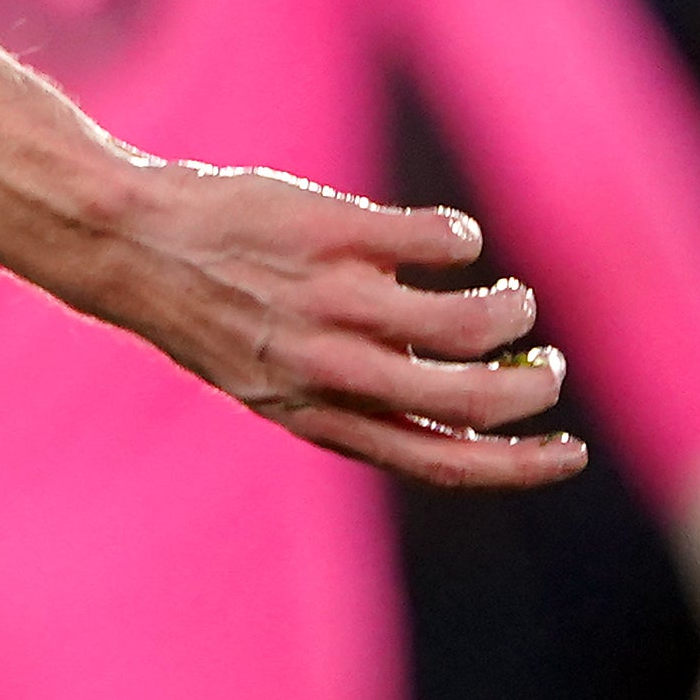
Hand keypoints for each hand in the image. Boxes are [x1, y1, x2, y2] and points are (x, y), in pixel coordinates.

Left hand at [102, 159, 587, 489]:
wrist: (127, 240)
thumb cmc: (208, 306)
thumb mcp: (267, 376)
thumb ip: (348, 396)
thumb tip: (452, 397)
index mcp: (317, 413)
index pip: (439, 460)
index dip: (519, 465)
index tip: (571, 453)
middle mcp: (329, 367)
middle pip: (472, 400)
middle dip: (533, 390)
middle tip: (548, 363)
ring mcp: (332, 300)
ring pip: (468, 324)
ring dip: (510, 312)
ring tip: (509, 297)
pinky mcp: (334, 234)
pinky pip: (439, 242)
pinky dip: (462, 241)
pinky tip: (449, 239)